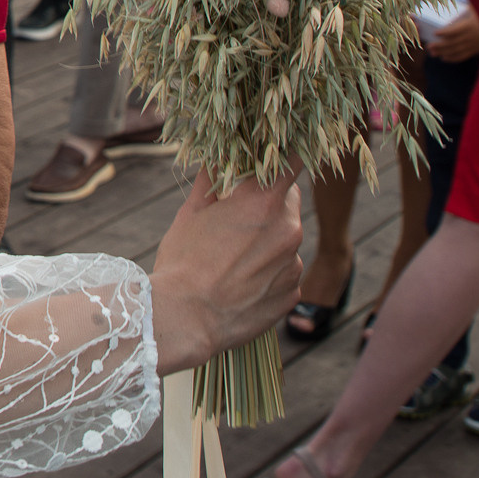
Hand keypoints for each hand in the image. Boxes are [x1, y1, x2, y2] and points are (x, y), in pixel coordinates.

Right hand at [148, 173, 302, 373]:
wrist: (188, 319)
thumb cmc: (183, 261)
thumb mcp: (191, 213)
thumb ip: (212, 181)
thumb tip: (219, 158)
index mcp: (262, 202)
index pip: (292, 163)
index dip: (282, 158)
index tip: (271, 160)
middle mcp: (288, 229)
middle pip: (288, 202)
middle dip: (268, 202)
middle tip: (237, 215)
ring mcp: (294, 263)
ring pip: (286, 239)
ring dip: (268, 240)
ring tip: (233, 258)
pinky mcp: (294, 292)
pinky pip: (285, 271)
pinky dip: (269, 272)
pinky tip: (242, 282)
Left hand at [425, 8, 478, 63]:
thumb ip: (469, 1)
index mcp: (471, 25)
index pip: (456, 30)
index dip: (445, 33)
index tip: (435, 33)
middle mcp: (472, 37)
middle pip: (453, 43)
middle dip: (440, 46)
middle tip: (428, 46)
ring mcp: (474, 45)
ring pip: (457, 51)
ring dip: (443, 53)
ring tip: (432, 53)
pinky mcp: (477, 50)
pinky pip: (464, 56)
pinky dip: (454, 58)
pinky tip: (444, 58)